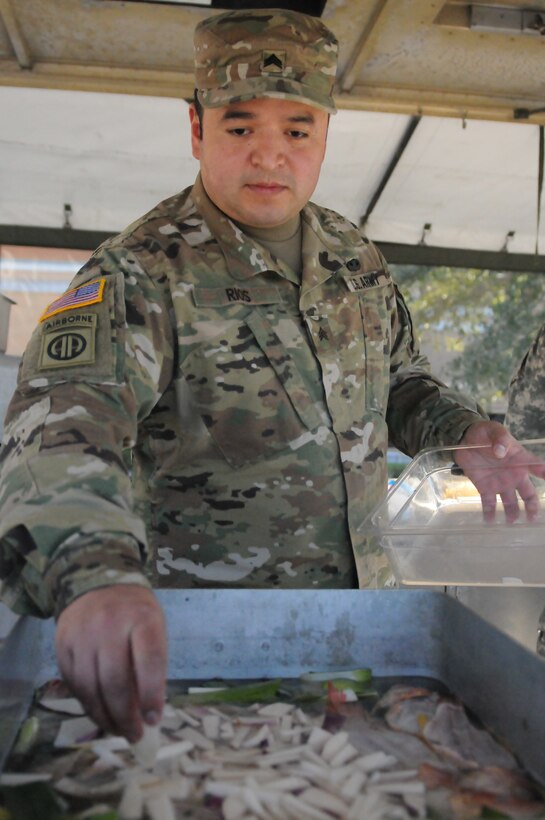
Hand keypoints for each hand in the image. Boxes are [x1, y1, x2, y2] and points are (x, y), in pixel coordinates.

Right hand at [55, 585, 166, 741]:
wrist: (98, 585)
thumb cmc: (135, 613)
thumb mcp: (154, 627)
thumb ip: (152, 665)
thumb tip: (148, 713)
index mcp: (142, 618)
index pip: (149, 660)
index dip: (151, 694)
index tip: (153, 720)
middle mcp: (110, 624)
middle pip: (115, 680)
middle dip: (125, 715)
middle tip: (135, 735)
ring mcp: (83, 634)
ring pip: (91, 687)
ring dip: (105, 717)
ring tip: (118, 731)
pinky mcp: (63, 644)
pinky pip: (74, 683)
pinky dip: (87, 705)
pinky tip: (100, 715)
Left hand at [455, 420, 544, 522]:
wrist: (464, 439)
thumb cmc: (485, 433)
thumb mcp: (493, 430)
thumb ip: (500, 438)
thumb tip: (501, 451)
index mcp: (520, 459)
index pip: (536, 467)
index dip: (543, 473)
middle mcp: (513, 475)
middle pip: (527, 494)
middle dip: (532, 506)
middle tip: (533, 517)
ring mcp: (500, 483)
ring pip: (510, 502)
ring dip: (512, 513)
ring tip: (511, 521)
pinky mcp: (485, 488)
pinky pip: (489, 503)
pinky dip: (489, 513)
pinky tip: (489, 522)